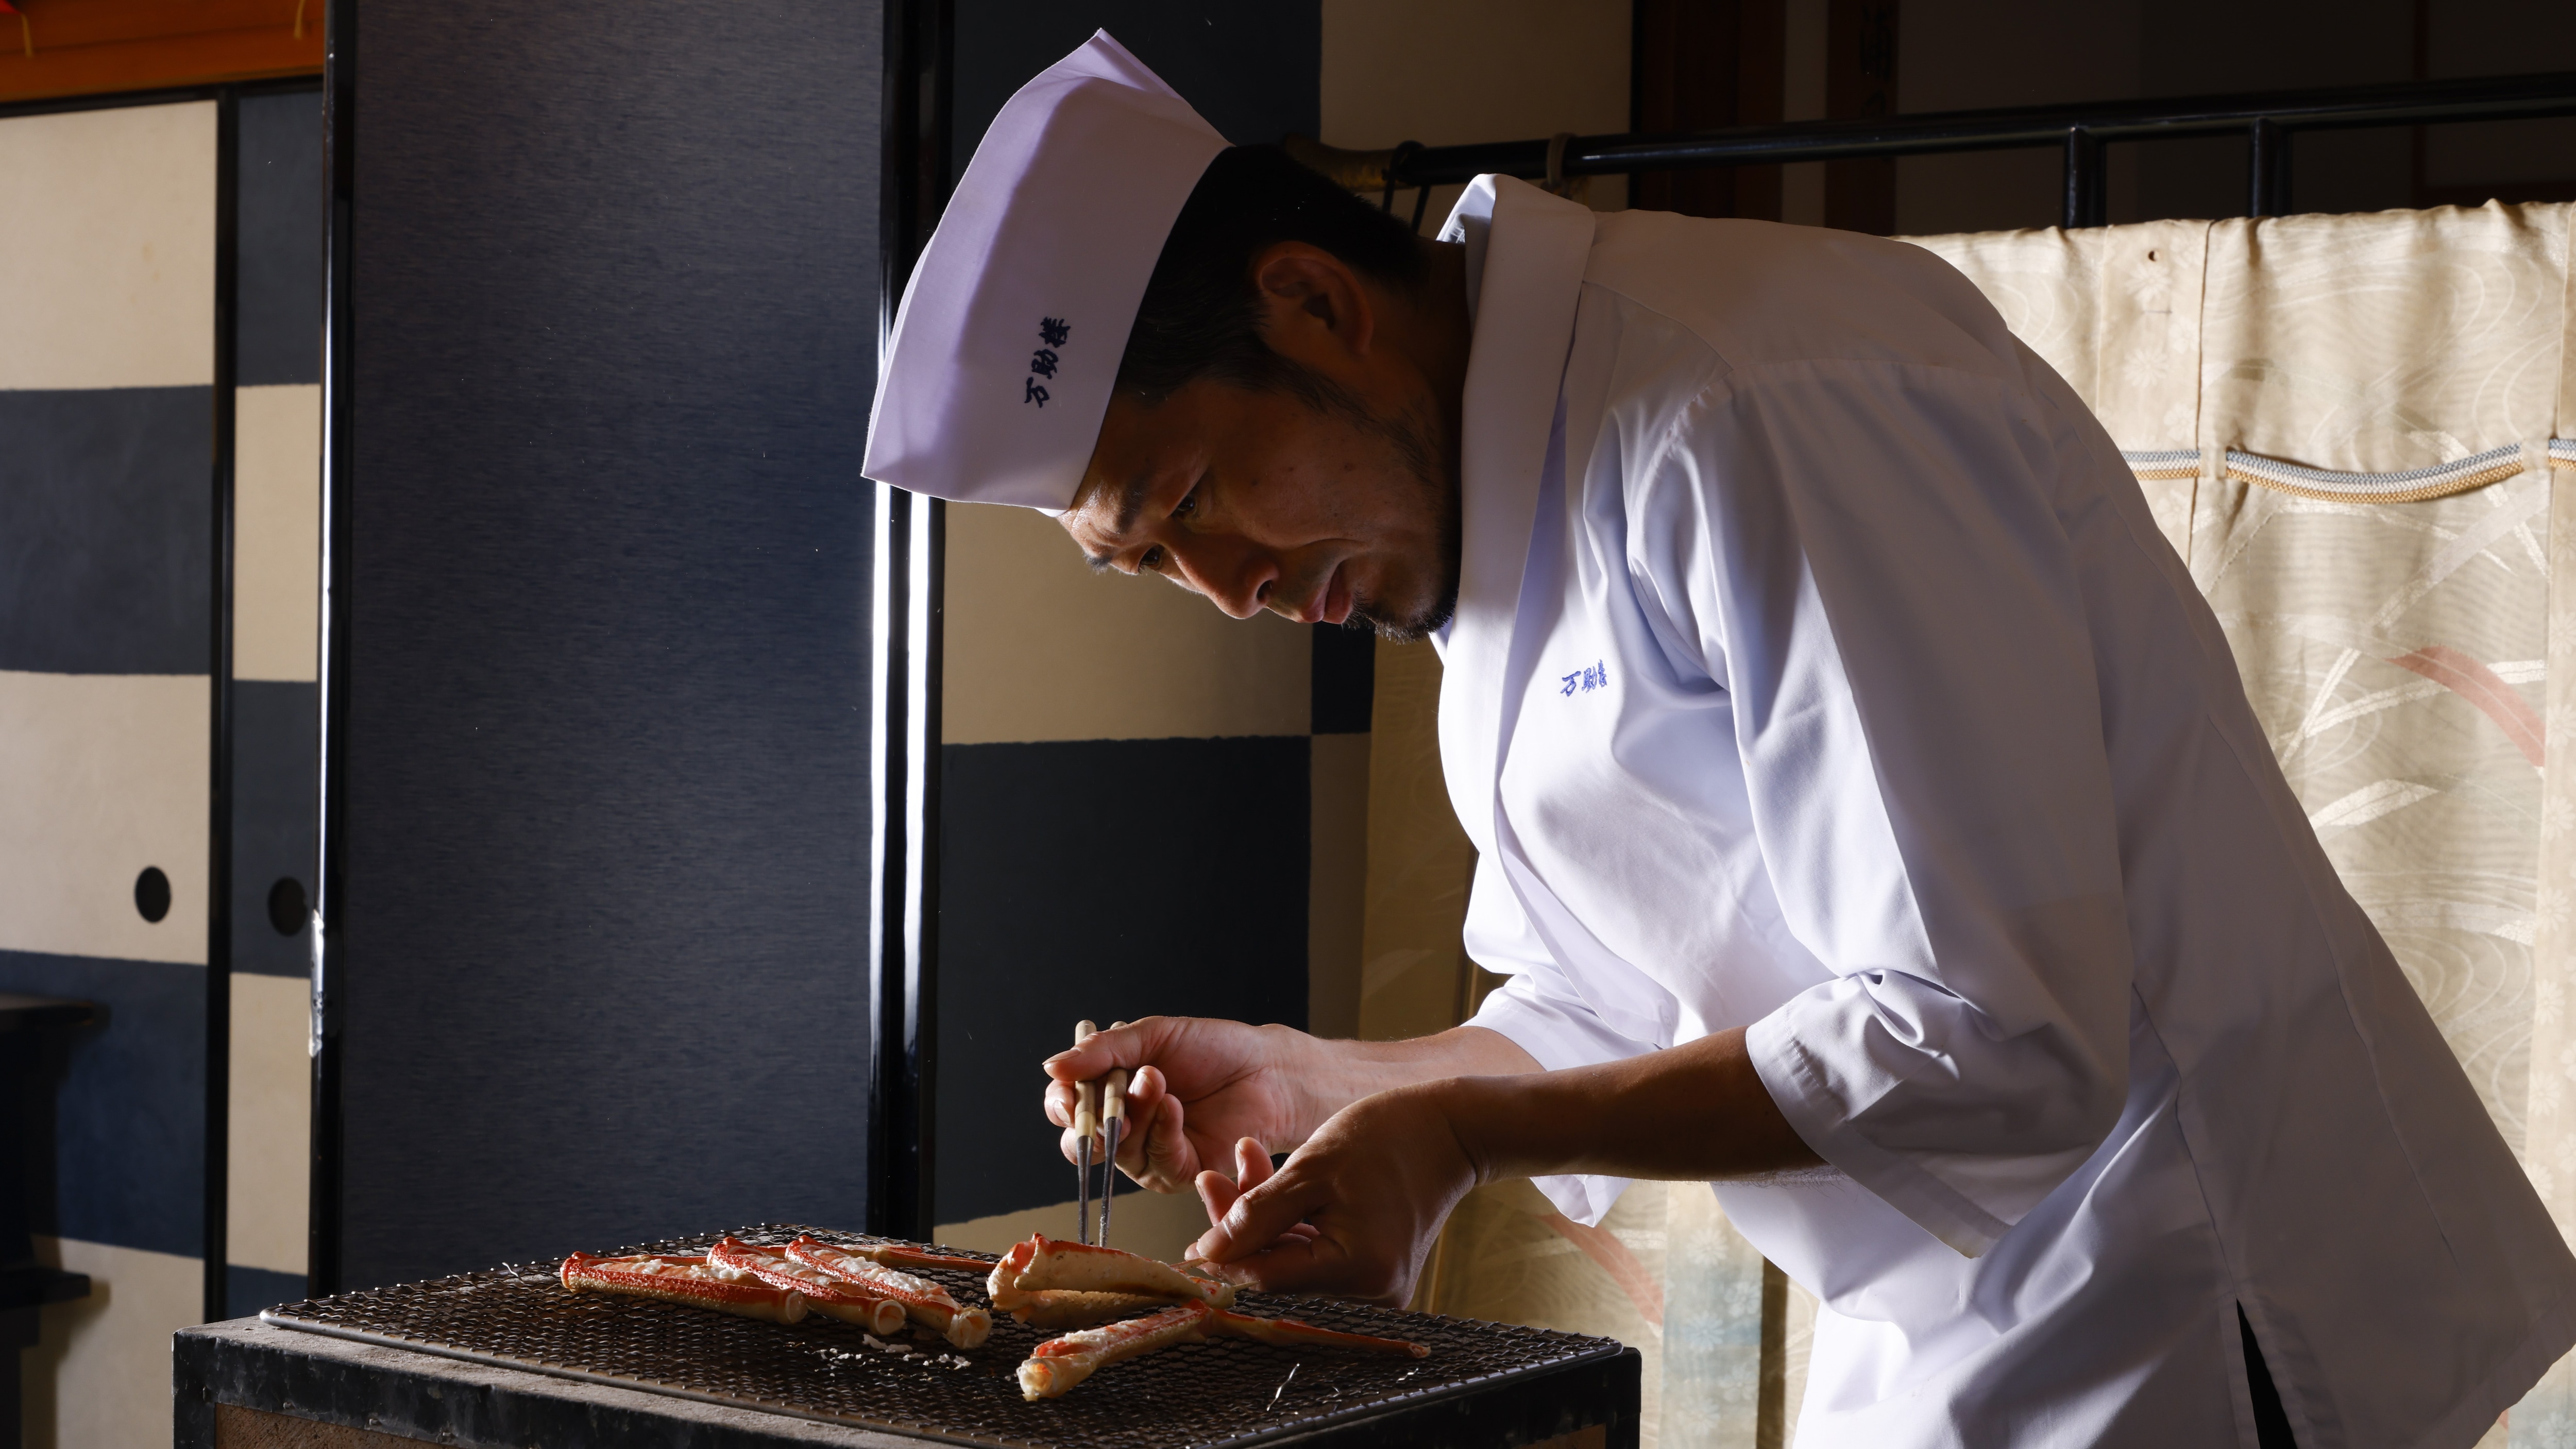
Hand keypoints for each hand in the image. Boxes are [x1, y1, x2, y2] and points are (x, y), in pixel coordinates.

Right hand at [1044, 1017, 1323, 1195]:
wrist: (1265, 1066)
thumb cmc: (1210, 1049)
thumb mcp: (1150, 1036)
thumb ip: (1101, 1052)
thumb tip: (1051, 1067)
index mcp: (1108, 1094)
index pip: (1065, 1108)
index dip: (1061, 1103)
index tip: (1068, 1088)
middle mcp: (1123, 1131)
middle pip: (1081, 1142)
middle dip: (1090, 1117)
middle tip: (1108, 1091)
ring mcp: (1149, 1156)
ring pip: (1119, 1150)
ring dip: (1134, 1111)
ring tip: (1157, 1077)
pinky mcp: (1180, 1173)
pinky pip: (1157, 1161)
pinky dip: (1161, 1130)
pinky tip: (1173, 1104)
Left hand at [1186, 1081, 1478, 1306]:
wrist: (1450, 1127)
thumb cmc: (1389, 1137)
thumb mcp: (1311, 1169)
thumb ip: (1255, 1215)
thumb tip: (1207, 1254)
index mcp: (1359, 1270)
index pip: (1267, 1276)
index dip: (1223, 1255)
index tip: (1188, 1234)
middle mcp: (1372, 1290)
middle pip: (1279, 1268)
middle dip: (1242, 1224)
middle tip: (1210, 1179)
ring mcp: (1376, 1283)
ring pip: (1295, 1257)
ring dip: (1266, 1215)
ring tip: (1246, 1160)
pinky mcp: (1375, 1268)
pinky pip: (1318, 1250)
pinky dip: (1294, 1220)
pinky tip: (1274, 1182)